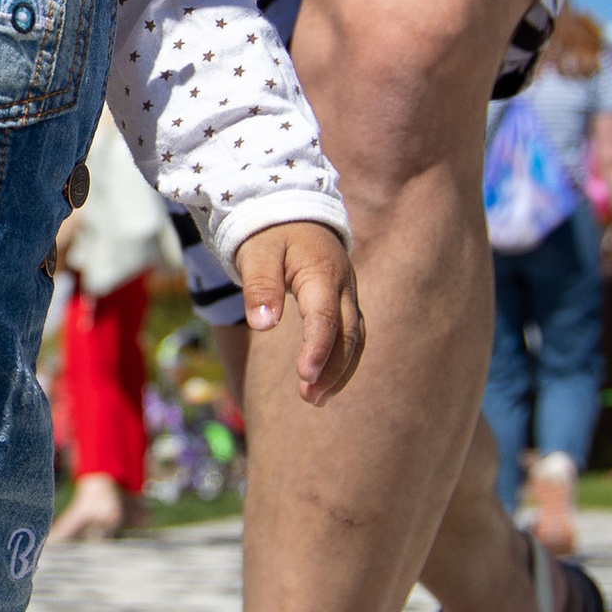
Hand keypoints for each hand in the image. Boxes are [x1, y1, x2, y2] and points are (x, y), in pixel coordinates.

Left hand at [235, 223, 364, 401]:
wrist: (292, 212)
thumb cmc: (269, 233)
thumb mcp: (256, 253)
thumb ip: (259, 285)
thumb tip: (263, 324)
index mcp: (321, 272)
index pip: (325, 316)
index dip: (318, 348)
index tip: (305, 376)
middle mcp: (343, 285)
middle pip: (348, 333)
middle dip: (331, 368)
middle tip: (308, 397)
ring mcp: (348, 294)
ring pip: (355, 338)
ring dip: (340, 371)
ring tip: (315, 400)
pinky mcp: (345, 303)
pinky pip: (353, 336)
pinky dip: (343, 362)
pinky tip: (325, 384)